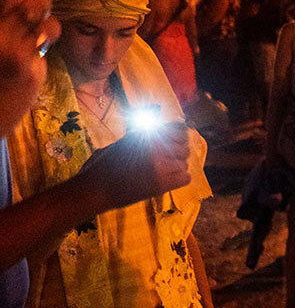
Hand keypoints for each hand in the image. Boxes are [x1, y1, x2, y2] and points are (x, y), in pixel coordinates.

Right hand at [76, 123, 191, 210]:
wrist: (95, 190)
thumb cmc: (106, 165)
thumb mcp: (125, 142)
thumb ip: (145, 133)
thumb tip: (164, 117)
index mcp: (145, 135)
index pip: (179, 128)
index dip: (179, 133)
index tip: (175, 137)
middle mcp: (154, 148)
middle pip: (184, 146)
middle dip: (178, 150)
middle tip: (167, 157)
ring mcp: (159, 167)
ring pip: (185, 162)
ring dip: (177, 165)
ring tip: (162, 168)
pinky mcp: (161, 184)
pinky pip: (186, 178)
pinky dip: (180, 178)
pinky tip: (167, 178)